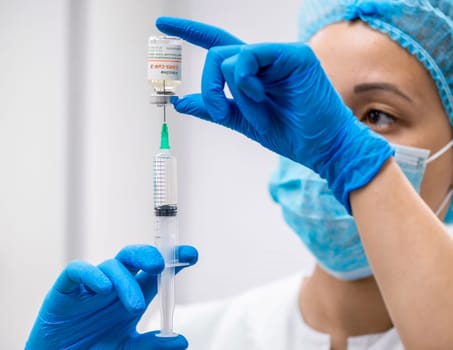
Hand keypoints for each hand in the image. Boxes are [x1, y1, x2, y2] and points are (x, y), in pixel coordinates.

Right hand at [25, 244, 197, 349]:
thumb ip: (151, 346)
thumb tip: (180, 340)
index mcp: (132, 296)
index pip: (155, 273)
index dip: (173, 261)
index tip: (191, 255)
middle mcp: (114, 286)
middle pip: (133, 258)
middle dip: (149, 255)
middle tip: (160, 265)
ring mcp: (91, 286)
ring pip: (111, 265)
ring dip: (125, 282)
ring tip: (135, 306)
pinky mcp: (66, 289)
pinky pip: (77, 271)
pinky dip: (91, 274)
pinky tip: (103, 288)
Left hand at [157, 17, 392, 211]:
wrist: (320, 147)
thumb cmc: (290, 134)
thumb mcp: (243, 121)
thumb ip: (215, 108)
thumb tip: (181, 101)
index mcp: (253, 73)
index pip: (218, 46)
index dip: (190, 33)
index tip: (162, 25)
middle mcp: (264, 60)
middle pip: (218, 54)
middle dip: (210, 87)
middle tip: (218, 110)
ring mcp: (279, 55)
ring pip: (231, 58)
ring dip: (236, 95)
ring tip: (258, 115)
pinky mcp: (293, 55)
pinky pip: (250, 57)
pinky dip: (246, 83)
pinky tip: (260, 96)